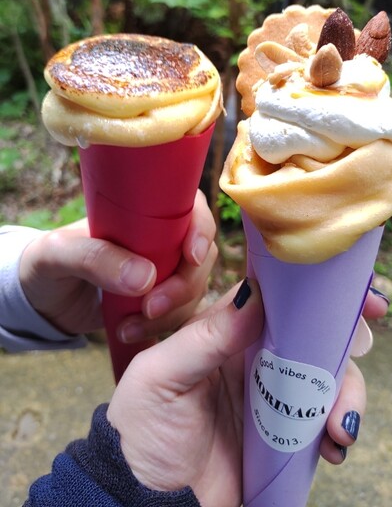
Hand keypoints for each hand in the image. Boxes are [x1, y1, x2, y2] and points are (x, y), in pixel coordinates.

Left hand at [19, 190, 216, 340]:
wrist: (41, 302)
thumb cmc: (46, 264)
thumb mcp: (58, 254)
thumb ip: (95, 258)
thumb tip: (146, 277)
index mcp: (143, 212)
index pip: (191, 207)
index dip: (201, 228)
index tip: (192, 257)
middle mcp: (162, 238)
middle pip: (201, 254)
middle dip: (184, 284)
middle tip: (151, 308)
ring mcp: (164, 270)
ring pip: (194, 286)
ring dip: (173, 311)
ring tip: (130, 326)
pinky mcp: (161, 300)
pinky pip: (182, 312)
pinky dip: (164, 326)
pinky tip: (131, 332)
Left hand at [107, 281, 388, 505]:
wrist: (147, 505)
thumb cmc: (142, 433)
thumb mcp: (161, 378)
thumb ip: (206, 337)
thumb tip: (256, 294)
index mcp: (225, 332)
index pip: (274, 295)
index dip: (312, 286)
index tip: (348, 286)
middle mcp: (254, 357)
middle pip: (312, 331)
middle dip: (344, 334)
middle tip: (367, 338)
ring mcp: (273, 395)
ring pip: (327, 375)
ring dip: (346, 392)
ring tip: (340, 426)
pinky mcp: (285, 434)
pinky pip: (324, 419)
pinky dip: (339, 427)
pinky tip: (334, 446)